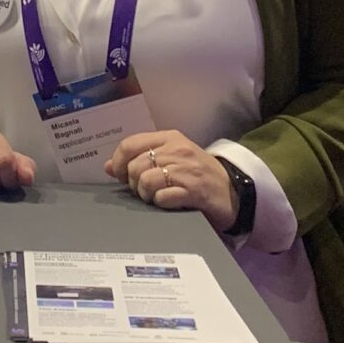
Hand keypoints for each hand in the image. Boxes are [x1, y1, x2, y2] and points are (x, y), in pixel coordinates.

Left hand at [107, 129, 237, 232]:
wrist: (234, 191)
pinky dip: (161, 204)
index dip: (119, 163)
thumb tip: (109, 167)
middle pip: (135, 166)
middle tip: (144, 190)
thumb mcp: (170, 158)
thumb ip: (140, 158)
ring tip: (156, 197)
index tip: (121, 176)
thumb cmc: (198, 174)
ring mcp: (187, 170)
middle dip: (133, 183)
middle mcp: (177, 150)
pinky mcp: (195, 191)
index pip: (129, 144)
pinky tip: (169, 204)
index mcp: (169, 138)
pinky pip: (163, 198)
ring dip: (146, 195)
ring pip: (146, 181)